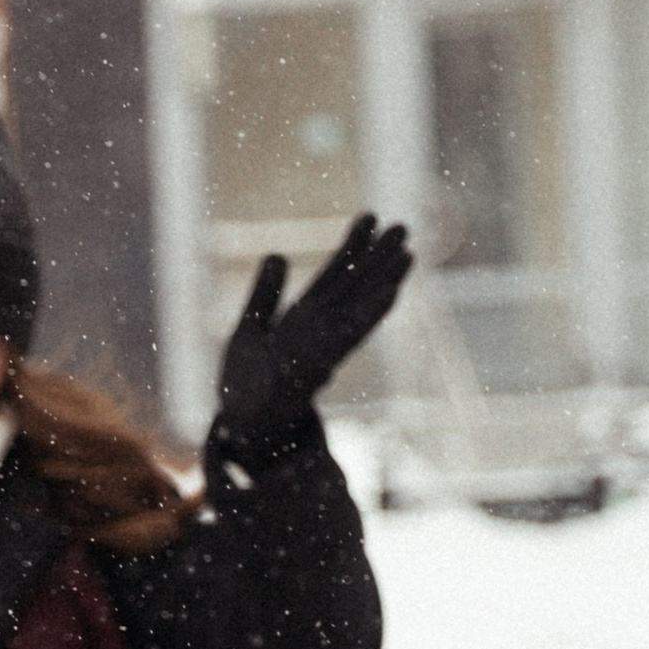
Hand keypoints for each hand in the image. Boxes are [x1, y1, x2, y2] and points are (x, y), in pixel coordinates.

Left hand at [211, 212, 412, 480]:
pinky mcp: (318, 366)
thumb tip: (277, 253)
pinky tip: (391, 293)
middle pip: (353, 286)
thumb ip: (263, 295)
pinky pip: (349, 335)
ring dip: (383, 281)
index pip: (332, 275)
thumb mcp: (248, 330)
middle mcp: (318, 330)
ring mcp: (322, 347)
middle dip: (378, 257)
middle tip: (406, 226)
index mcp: (302, 318)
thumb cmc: (244, 386)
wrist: (240, 431)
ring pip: (358, 307)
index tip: (372, 216)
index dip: (351, 246)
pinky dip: (370, 314)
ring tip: (409, 255)